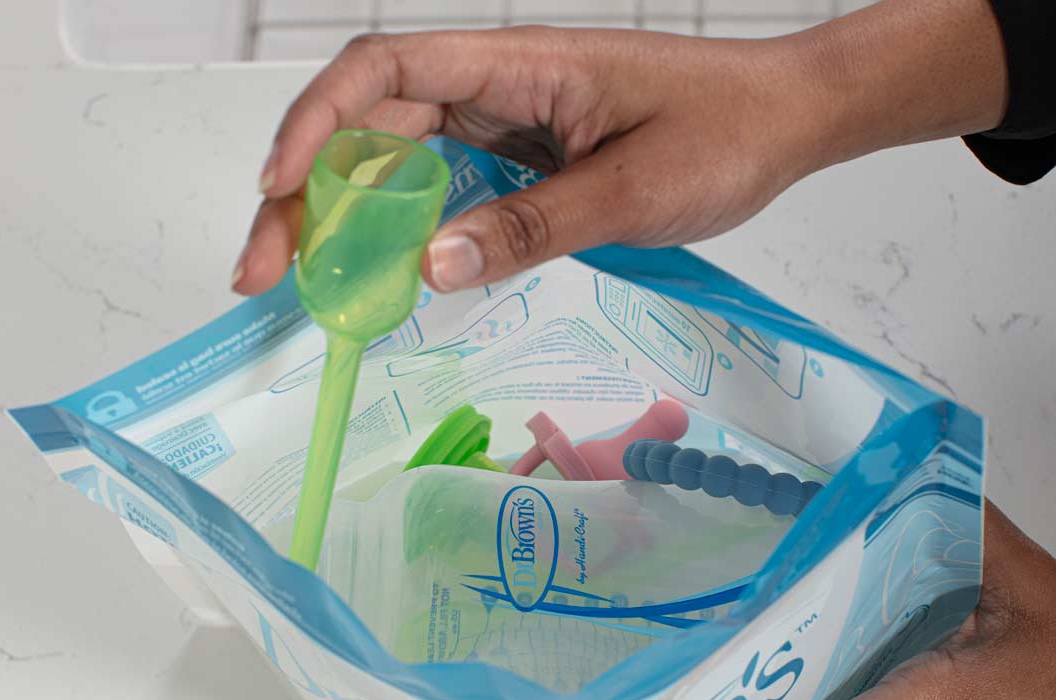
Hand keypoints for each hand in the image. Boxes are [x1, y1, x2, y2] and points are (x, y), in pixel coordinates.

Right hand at [233, 0, 1009, 295]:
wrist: (789, 120)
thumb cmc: (727, 133)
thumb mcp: (632, 193)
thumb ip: (530, 228)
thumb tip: (427, 267)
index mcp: (519, 64)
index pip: (386, 68)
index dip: (317, 121)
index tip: (281, 189)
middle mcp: (500, 84)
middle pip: (371, 118)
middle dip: (308, 187)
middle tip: (267, 269)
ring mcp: (510, 120)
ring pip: (399, 154)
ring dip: (346, 210)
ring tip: (306, 278)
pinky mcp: (526, 156)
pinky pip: (445, 183)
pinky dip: (405, 224)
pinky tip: (385, 271)